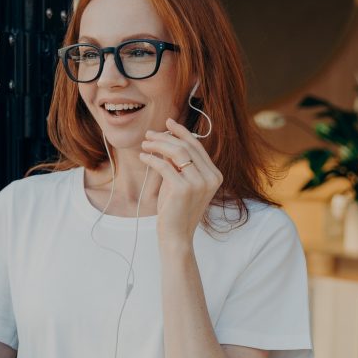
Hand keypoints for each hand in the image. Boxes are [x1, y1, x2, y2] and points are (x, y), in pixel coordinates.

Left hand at [138, 118, 222, 243]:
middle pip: (186, 147)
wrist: (176, 236)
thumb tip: (165, 139)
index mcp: (214, 175)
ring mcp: (199, 183)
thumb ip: (178, 163)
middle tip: (149, 135)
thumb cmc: (176, 210)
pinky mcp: (183, 188)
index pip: (197, 146)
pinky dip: (152, 159)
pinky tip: (143, 157)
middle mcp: (210, 177)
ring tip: (145, 145)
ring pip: (177, 152)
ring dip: (158, 145)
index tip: (168, 122)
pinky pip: (164, 166)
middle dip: (165, 137)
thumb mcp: (180, 182)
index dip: (182, 132)